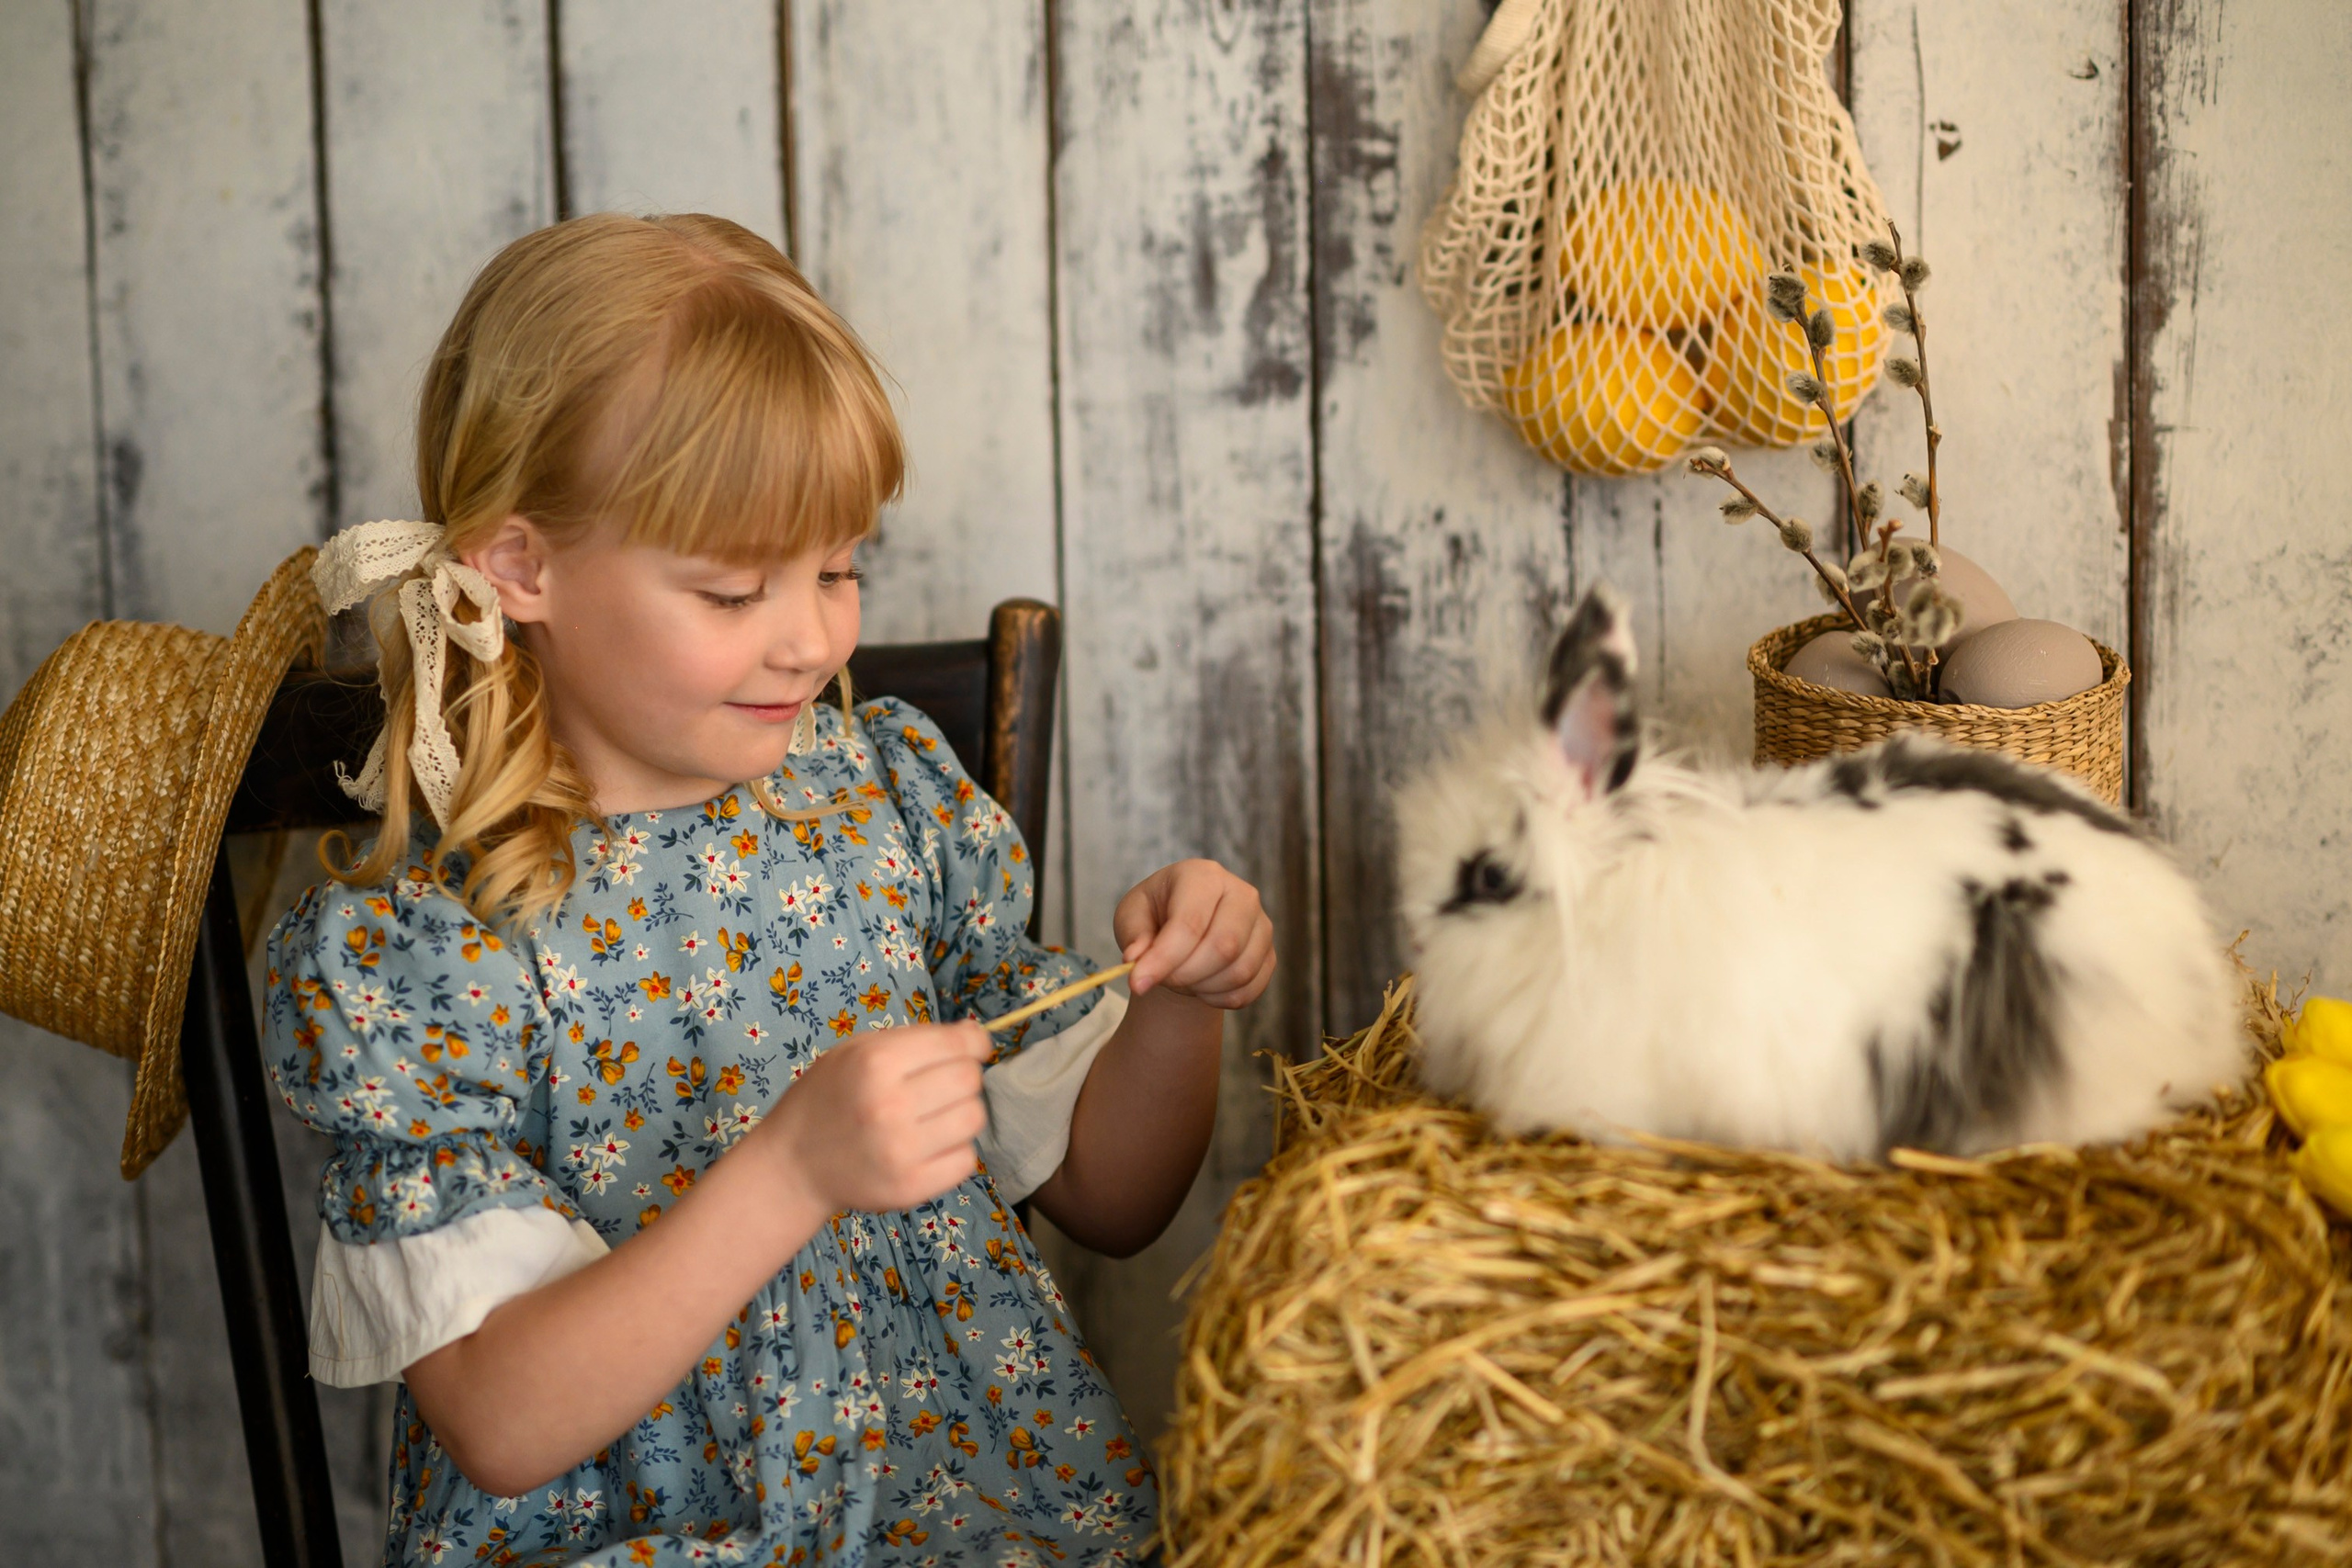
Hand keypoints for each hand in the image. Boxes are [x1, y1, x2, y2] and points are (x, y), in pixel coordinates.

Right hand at [756, 1022, 991, 1213]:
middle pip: (969, 1081)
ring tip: (934, 1118)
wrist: (793, 1164)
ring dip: (962, 1115)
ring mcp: (900, 1151)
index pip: (957, 1046)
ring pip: (973, 1120)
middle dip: (964, 1078)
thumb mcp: (857, 1051)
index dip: (974, 1044)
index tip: (973, 1050)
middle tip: (940, 1088)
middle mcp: (889, 1105)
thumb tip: (976, 1036)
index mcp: (876, 1062)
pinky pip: (965, 1161)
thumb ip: (916, 1039)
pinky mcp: (910, 1188)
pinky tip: (929, 1147)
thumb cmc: (829, 1097)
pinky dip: (955, 1151)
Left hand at [1113, 859, 1275, 1008]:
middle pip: (1224, 946)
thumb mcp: (1132, 916)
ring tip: (1181, 979)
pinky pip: (1249, 990)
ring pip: (1240, 971)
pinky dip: (1219, 999)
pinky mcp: (1269, 954)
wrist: (1186, 930)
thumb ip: (1134, 935)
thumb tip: (1137, 959)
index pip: (1190, 922)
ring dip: (1202, 988)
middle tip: (1163, 979)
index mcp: (1203, 876)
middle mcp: (1241, 894)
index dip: (1164, 958)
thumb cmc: (1156, 916)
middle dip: (1186, 974)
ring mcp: (1261, 925)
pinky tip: (1201, 987)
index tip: (1138, 983)